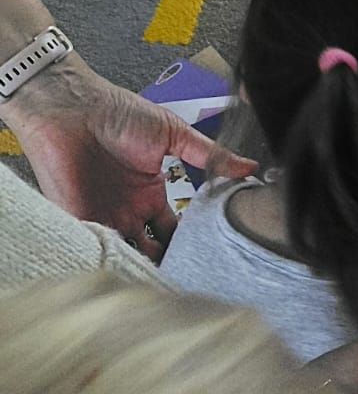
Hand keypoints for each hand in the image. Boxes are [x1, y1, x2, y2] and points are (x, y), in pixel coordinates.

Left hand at [4, 56, 255, 257]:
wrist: (72, 108)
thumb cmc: (116, 113)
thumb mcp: (173, 133)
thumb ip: (210, 154)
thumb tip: (249, 166)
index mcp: (151, 194)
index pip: (176, 230)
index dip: (191, 243)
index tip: (211, 256)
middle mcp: (129, 212)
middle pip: (154, 251)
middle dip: (170, 264)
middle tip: (191, 280)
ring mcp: (104, 219)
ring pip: (128, 256)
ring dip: (145, 269)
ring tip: (167, 285)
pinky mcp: (79, 223)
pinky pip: (99, 251)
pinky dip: (115, 264)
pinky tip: (133, 273)